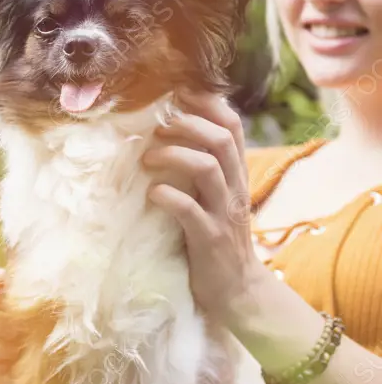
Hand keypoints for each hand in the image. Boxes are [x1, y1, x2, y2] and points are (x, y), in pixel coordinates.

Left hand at [142, 88, 270, 326]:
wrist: (238, 292)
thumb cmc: (214, 240)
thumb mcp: (212, 199)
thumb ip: (198, 170)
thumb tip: (161, 137)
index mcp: (235, 175)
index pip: (231, 126)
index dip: (207, 104)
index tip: (177, 91)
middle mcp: (234, 188)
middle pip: (221, 139)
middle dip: (187, 124)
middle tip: (156, 125)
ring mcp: (223, 213)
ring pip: (207, 168)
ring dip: (173, 156)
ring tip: (146, 159)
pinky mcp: (210, 238)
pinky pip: (190, 210)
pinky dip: (168, 196)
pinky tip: (152, 195)